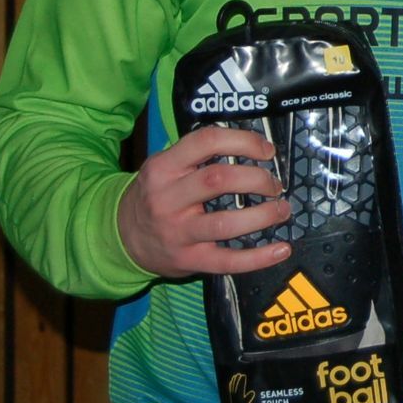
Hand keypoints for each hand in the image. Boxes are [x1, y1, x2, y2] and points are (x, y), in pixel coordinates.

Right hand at [117, 125, 292, 277]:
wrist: (120, 237)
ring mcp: (177, 232)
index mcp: (163, 167)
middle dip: (257, 179)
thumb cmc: (155, 196)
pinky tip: (281, 249)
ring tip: (282, 210)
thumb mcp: (164, 167)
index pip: (206, 142)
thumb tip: (252, 146)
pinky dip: (259, 257)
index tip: (266, 151)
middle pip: (218, 180)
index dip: (243, 142)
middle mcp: (167, 198)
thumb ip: (197, 155)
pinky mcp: (188, 260)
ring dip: (263, 216)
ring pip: (225, 223)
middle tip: (275, 184)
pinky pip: (227, 261)